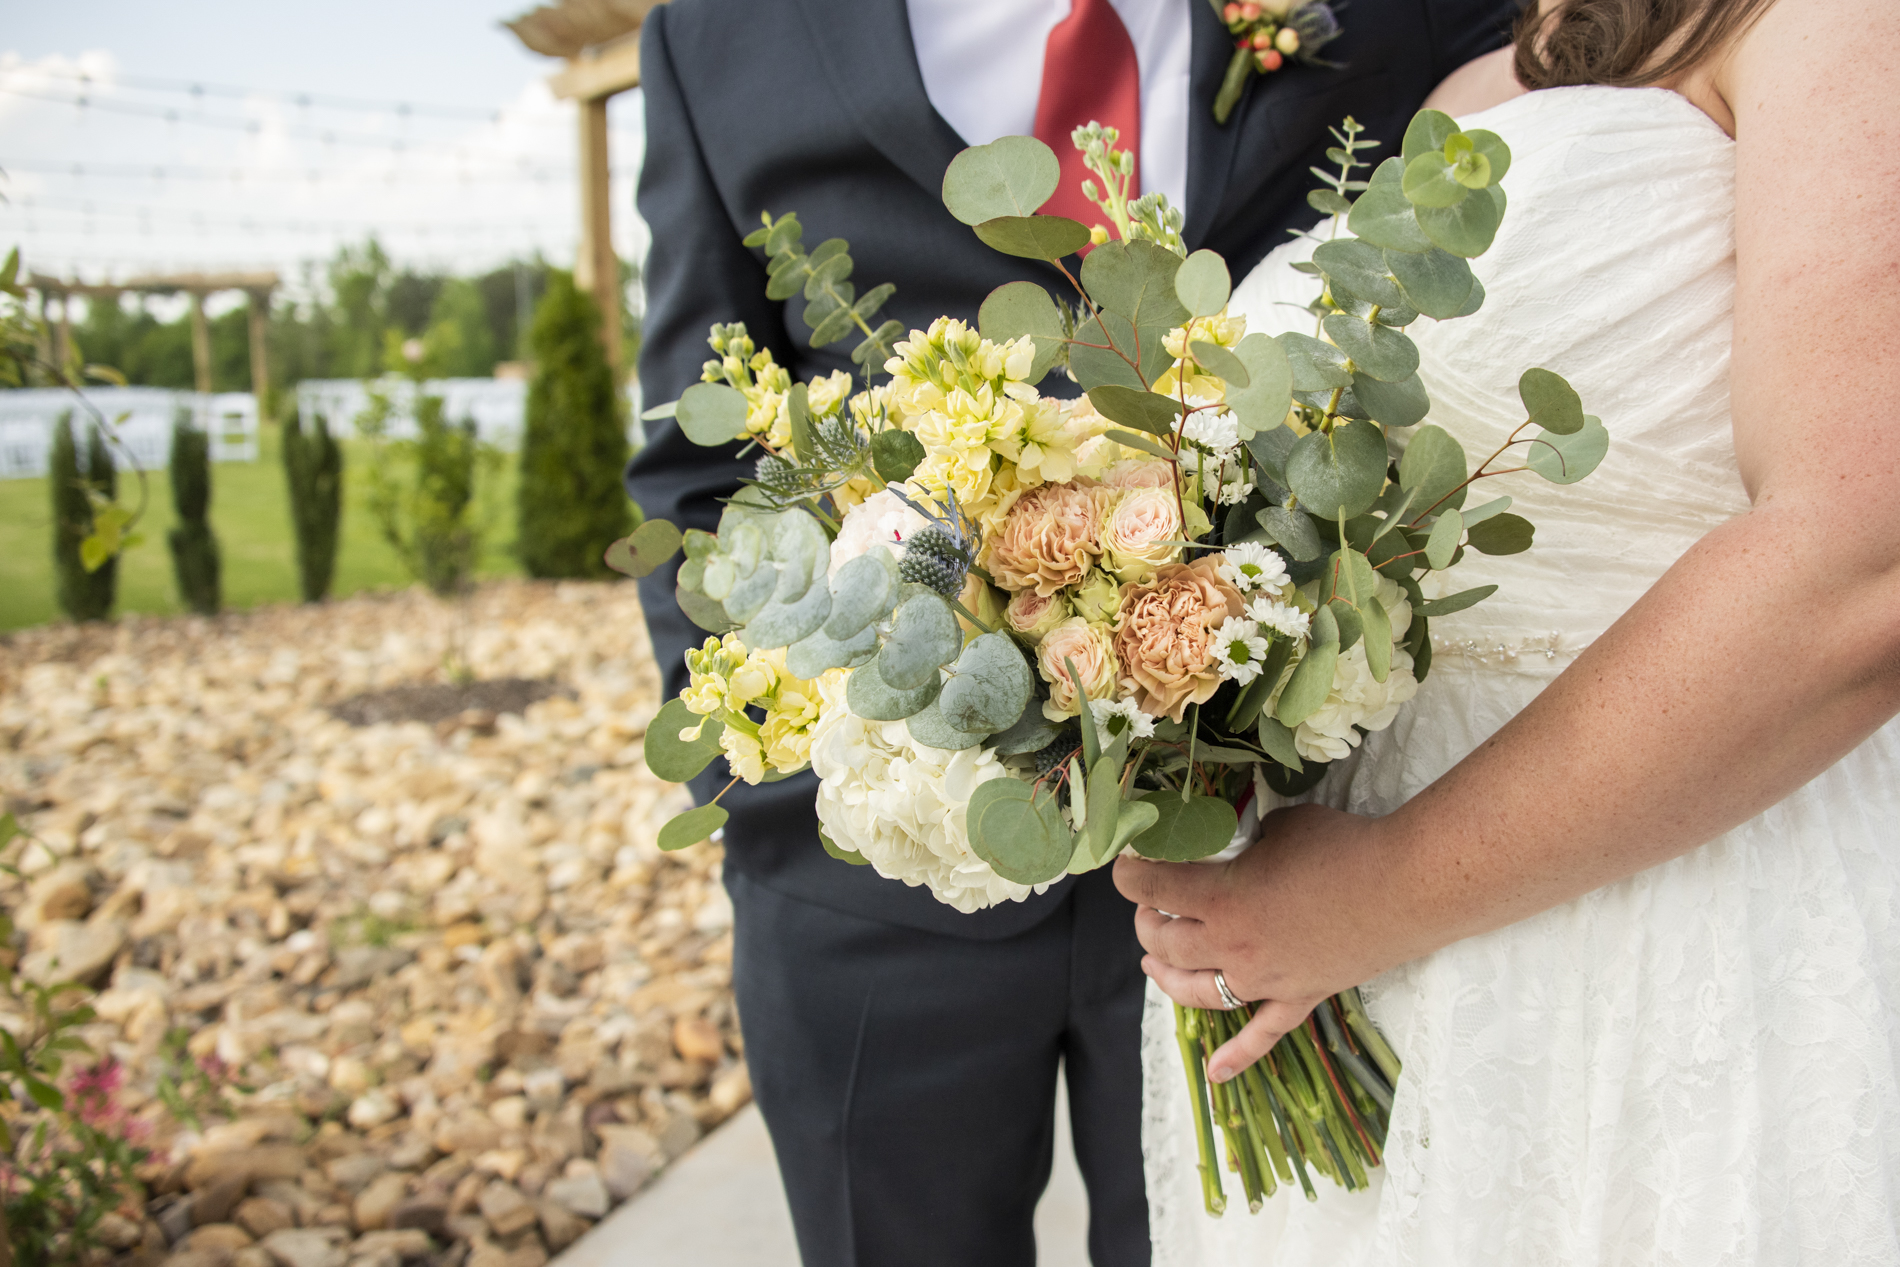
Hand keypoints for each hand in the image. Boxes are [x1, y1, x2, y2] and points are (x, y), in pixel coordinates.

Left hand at [1113, 802, 1404, 1082]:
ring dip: (1168, 977)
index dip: (1128, 876)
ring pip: (1198, 992)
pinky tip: (1215, 1074)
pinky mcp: (1299, 997)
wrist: (1405, 886)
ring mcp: (1265, 980)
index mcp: (1221, 898)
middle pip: (1166, 943)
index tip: (1124, 865)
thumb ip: (1248, 839)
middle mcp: (1234, 946)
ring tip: (1155, 962)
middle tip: (1149, 907)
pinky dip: (1237, 1057)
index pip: (1151, 889)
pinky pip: (1262, 1036)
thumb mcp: (1281, 826)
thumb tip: (1239, 841)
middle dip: (1147, 923)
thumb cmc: (1343, 846)